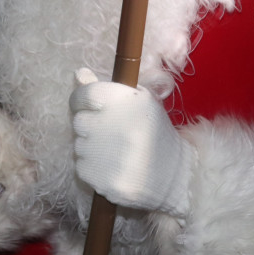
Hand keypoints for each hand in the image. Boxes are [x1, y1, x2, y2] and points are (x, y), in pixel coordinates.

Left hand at [70, 69, 193, 216]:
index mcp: (126, 100)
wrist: (175, 175)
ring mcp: (107, 155)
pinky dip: (93, 168)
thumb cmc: (153, 133)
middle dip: (91, 126)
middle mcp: (115, 124)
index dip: (82, 101)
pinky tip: (114, 167)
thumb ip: (104, 88)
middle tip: (111, 133)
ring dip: (92, 148)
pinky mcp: (103, 180)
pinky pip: (82, 167)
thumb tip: (78, 74)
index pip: (85, 94)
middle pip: (79, 121)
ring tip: (116, 152)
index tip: (89, 108)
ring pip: (79, 145)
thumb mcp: (138, 102)